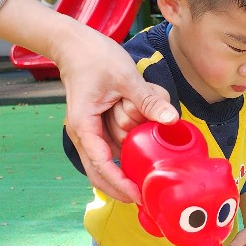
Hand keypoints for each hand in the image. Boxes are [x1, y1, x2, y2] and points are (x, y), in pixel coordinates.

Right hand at [59, 32, 178, 202]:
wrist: (74, 45)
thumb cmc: (95, 57)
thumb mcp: (126, 76)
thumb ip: (148, 100)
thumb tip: (172, 119)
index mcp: (84, 125)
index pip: (101, 164)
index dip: (119, 183)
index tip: (137, 196)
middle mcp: (82, 134)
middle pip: (98, 173)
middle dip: (119, 189)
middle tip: (144, 200)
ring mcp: (88, 133)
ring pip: (104, 164)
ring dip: (123, 169)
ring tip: (144, 180)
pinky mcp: (95, 128)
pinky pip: (109, 151)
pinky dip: (123, 158)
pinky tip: (140, 164)